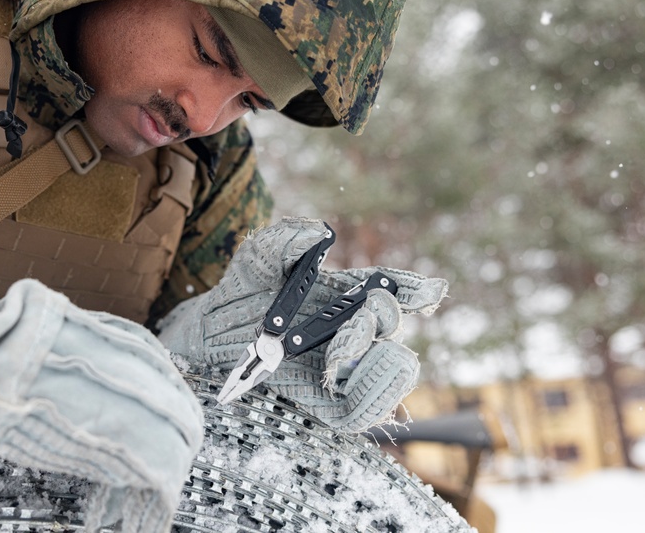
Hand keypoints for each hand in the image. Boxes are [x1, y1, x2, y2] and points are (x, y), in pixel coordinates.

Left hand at [158, 217, 447, 432]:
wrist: (214, 328)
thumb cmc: (246, 287)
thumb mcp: (259, 256)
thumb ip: (286, 238)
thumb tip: (318, 232)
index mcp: (349, 292)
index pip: (393, 287)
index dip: (415, 288)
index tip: (430, 290)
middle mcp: (354, 327)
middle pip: (389, 325)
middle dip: (380, 320)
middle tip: (355, 320)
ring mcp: (345, 365)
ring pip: (388, 369)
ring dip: (375, 361)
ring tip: (341, 356)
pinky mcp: (329, 401)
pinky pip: (363, 411)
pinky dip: (369, 400)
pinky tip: (346, 386)